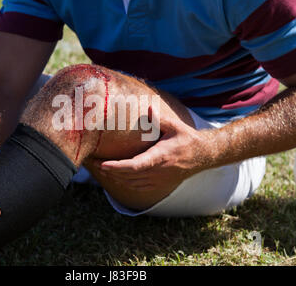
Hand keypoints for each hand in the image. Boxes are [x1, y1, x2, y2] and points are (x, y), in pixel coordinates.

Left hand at [94, 111, 213, 191]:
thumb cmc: (187, 139)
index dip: (117, 167)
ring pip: (130, 183)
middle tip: (92, 162)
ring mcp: (158, 180)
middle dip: (108, 171)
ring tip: (99, 168)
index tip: (103, 164)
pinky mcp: (158, 185)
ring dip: (114, 177)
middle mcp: (157, 172)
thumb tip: (148, 108)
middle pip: (127, 176)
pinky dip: (124, 182)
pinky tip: (114, 176)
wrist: (203, 156)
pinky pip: (137, 187)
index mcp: (159, 157)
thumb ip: (160, 119)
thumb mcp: (175, 126)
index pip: (134, 166)